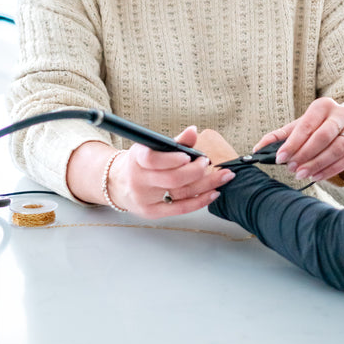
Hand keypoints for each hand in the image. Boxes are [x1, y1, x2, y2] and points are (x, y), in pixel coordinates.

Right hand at [108, 126, 234, 217]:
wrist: (119, 183)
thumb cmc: (141, 163)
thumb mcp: (152, 147)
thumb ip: (175, 142)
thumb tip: (193, 131)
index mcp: (137, 159)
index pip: (153, 159)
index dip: (172, 159)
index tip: (188, 156)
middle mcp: (139, 180)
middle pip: (171, 179)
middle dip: (195, 171)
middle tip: (207, 162)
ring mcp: (145, 199)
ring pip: (180, 193)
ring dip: (207, 184)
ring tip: (224, 176)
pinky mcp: (152, 212)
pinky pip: (180, 209)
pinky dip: (200, 201)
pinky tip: (213, 193)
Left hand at [254, 97, 343, 182]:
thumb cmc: (319, 126)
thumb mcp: (300, 126)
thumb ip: (279, 136)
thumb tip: (257, 149)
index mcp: (324, 106)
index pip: (307, 125)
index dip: (293, 143)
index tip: (280, 158)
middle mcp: (342, 115)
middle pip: (323, 136)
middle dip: (305, 154)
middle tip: (291, 168)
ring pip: (337, 149)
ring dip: (317, 164)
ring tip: (301, 174)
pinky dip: (329, 170)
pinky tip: (316, 176)